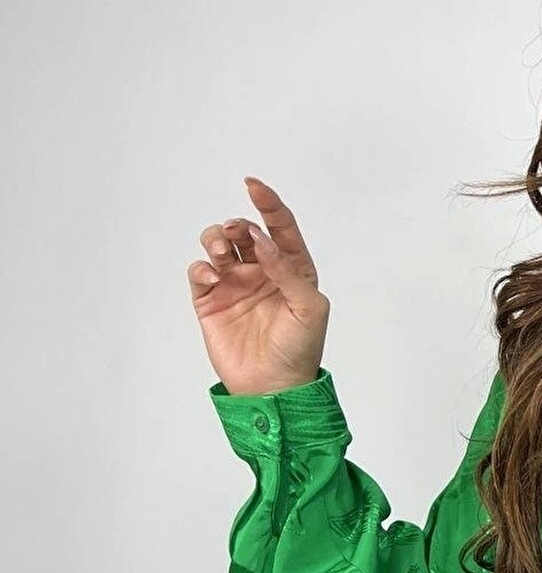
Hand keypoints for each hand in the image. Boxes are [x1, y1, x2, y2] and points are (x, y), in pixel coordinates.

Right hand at [188, 175, 330, 396]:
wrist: (273, 387)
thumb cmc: (300, 349)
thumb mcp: (309, 308)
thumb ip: (288, 271)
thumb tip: (262, 240)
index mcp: (292, 268)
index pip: (280, 226)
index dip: (268, 203)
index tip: (253, 185)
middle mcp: (262, 271)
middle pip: (244, 231)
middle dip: (237, 224)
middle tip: (234, 233)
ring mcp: (235, 285)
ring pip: (218, 245)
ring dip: (215, 239)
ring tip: (221, 253)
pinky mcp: (211, 301)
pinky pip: (199, 271)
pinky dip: (201, 267)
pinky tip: (213, 278)